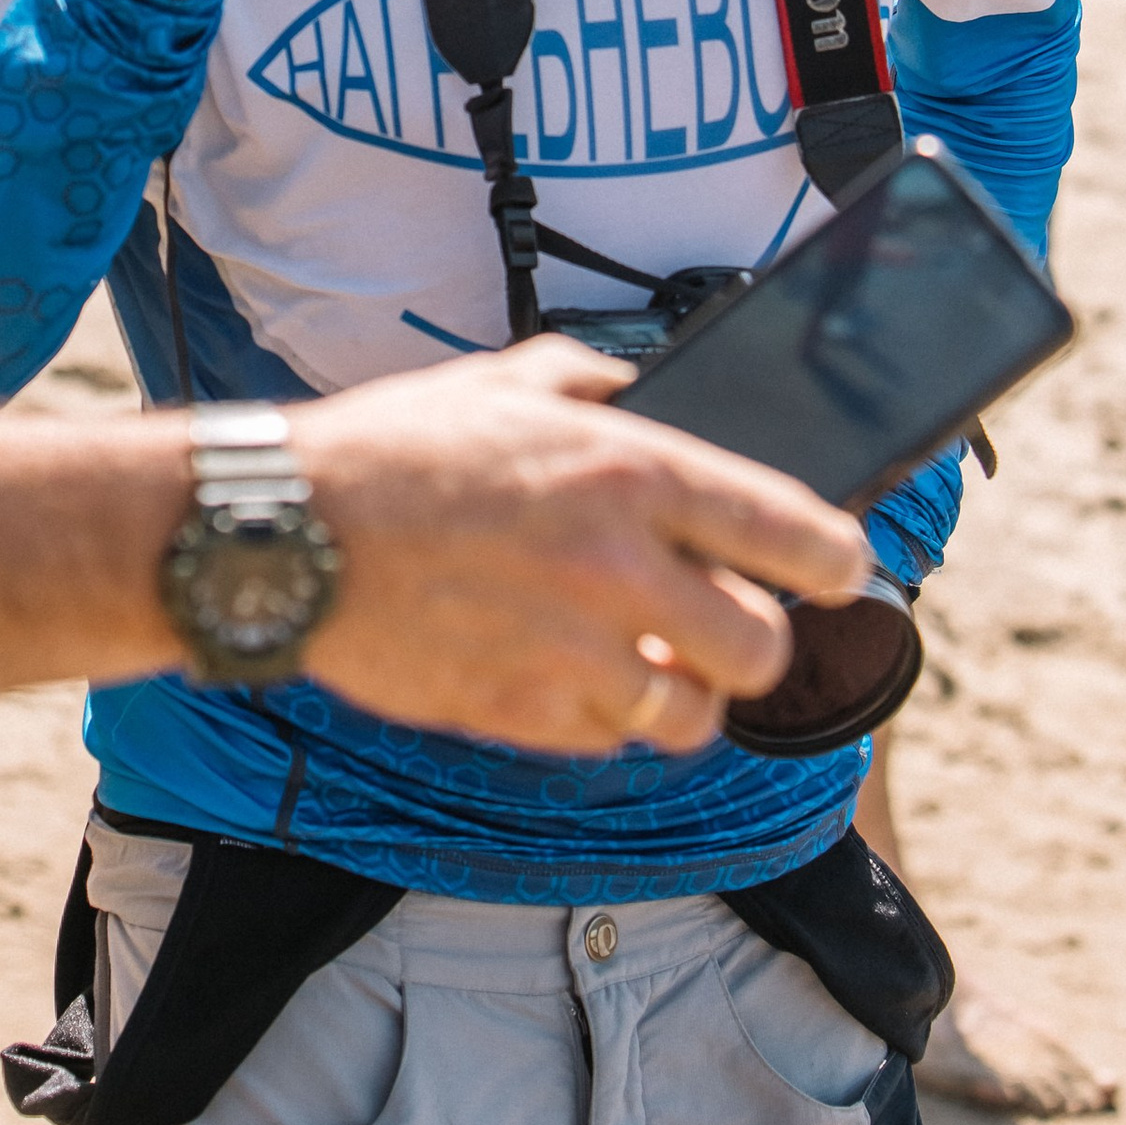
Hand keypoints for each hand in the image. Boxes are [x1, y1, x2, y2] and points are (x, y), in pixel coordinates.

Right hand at [295, 333, 866, 755]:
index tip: (836, 568)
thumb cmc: (390, 453)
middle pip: (762, 651)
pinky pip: (611, 741)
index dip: (836, 560)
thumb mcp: (503, 383)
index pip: (795, 534)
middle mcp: (620, 569)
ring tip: (647, 663)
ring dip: (680, 693)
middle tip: (724, 626)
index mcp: (630, 473)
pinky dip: (604, 719)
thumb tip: (646, 387)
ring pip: (693, 715)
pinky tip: (568, 675)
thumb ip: (590, 384)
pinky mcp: (524, 714)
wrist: (289, 535)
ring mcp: (573, 653)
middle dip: (753, 644)